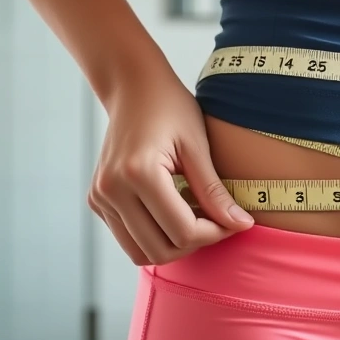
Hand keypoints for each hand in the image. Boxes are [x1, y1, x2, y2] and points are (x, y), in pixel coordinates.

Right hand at [88, 73, 253, 265]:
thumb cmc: (170, 108)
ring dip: (173, 243)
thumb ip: (215, 191)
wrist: (133, 87)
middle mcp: (111, 190)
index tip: (235, 220)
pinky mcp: (97, 200)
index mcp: (138, 173)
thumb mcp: (198, 146)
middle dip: (195, 242)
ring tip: (196, 216)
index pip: (183, 231)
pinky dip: (155, 234)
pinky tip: (175, 210)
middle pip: (160, 250)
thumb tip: (241, 225)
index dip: (215, 233)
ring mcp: (100, 197)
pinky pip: (129, 238)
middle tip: (218, 220)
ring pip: (140, 252)